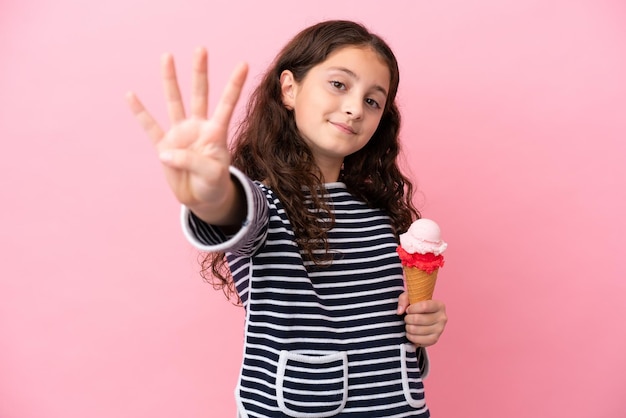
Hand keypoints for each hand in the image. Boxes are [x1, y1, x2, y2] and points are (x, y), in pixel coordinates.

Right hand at [126, 48, 247, 222]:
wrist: (203, 199)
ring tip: (167, 56)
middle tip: (201, 49)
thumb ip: (191, 162)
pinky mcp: (164, 147)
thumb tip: (166, 153)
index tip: (244, 64)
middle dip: (200, 72)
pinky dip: (140, 112)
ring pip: (174, 102)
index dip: (234, 85)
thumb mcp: (211, 175)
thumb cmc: (214, 184)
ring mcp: (180, 134)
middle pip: (199, 94)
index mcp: (216, 132)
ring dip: (170, 80)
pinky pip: (150, 127)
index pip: (226, 104)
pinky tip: (131, 95)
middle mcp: (198, 127)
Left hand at [397, 293, 446, 346]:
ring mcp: (439, 330)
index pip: (424, 306)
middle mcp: (442, 318)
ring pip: (416, 330)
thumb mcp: (411, 297)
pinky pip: (418, 340)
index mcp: (439, 305)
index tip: (408, 309)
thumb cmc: (418, 306)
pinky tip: (410, 333)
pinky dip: (410, 336)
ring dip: (408, 327)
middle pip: (418, 319)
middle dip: (408, 318)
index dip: (412, 308)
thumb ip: (404, 299)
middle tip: (407, 318)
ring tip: (409, 324)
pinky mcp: (434, 340)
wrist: (424, 317)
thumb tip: (400, 312)